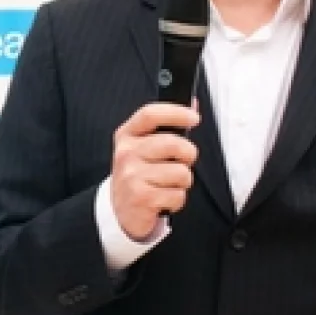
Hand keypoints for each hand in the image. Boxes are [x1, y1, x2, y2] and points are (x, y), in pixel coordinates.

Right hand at [110, 102, 199, 240]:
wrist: (121, 210)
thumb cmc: (140, 175)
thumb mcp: (145, 147)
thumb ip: (167, 126)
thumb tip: (193, 104)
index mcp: (127, 136)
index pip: (150, 114)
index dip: (175, 112)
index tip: (194, 117)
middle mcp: (126, 153)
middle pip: (173, 144)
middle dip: (188, 155)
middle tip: (183, 162)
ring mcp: (132, 175)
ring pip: (181, 172)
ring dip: (182, 182)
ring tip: (168, 185)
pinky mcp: (141, 198)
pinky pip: (178, 195)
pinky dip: (177, 200)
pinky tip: (163, 200)